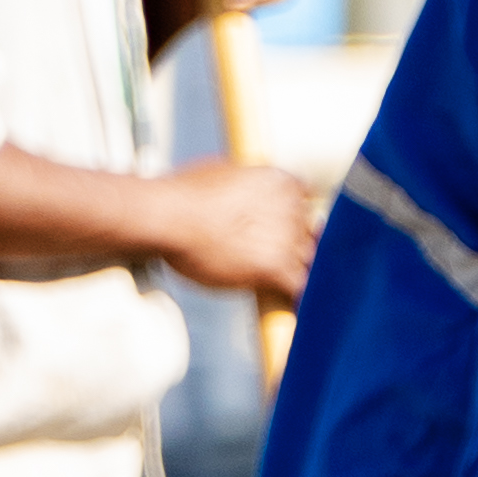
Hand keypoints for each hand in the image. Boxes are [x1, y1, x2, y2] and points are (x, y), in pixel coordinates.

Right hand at [148, 160, 324, 306]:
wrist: (168, 217)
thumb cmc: (183, 196)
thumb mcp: (225, 172)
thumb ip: (250, 184)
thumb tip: (248, 190)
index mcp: (282, 182)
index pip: (307, 203)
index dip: (295, 220)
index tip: (284, 232)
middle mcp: (293, 208)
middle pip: (309, 234)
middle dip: (295, 247)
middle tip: (275, 259)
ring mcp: (287, 239)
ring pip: (308, 262)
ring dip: (295, 272)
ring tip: (279, 283)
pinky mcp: (277, 268)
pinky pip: (301, 289)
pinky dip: (296, 299)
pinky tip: (288, 303)